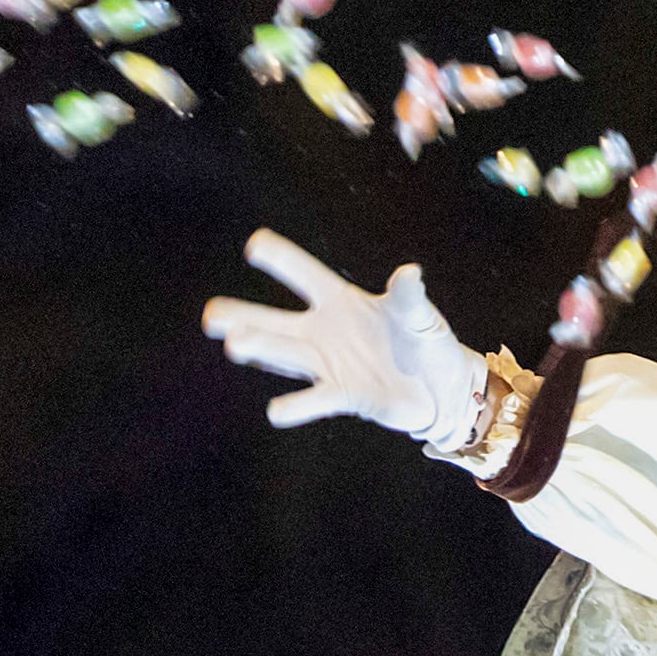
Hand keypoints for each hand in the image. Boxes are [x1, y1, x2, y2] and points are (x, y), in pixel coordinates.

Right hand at [203, 229, 493, 445]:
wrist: (443, 388)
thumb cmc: (427, 341)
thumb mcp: (420, 314)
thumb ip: (408, 296)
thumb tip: (409, 274)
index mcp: (341, 301)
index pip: (304, 274)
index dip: (282, 259)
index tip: (255, 244)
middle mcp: (325, 332)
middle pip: (276, 321)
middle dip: (244, 316)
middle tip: (212, 313)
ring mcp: (330, 365)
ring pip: (286, 355)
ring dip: (261, 350)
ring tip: (234, 344)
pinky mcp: (345, 396)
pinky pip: (317, 400)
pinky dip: (298, 406)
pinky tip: (277, 411)